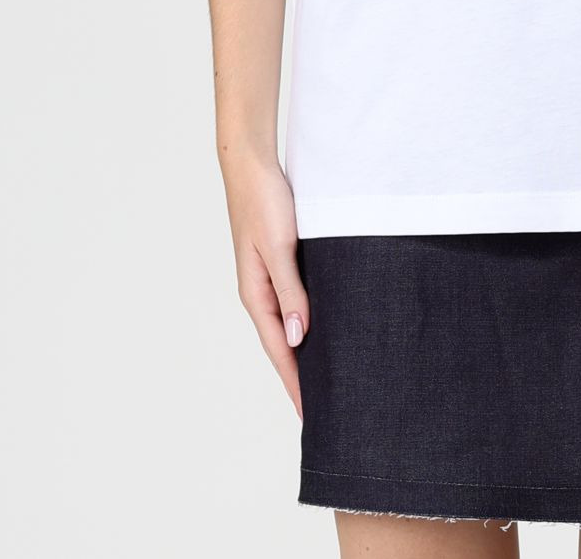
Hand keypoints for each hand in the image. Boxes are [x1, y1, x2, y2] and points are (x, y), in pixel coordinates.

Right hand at [221, 152, 309, 419]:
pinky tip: (324, 327)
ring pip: (292, 323)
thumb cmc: (264, 203)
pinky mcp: (281, 260)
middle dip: (301, 376)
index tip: (311, 415)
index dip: (296, 383)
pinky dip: (308, 320)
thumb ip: (290, 291)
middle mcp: (261, 291)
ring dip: (306, 350)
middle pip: (285, 344)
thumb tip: (299, 337)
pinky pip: (297, 300)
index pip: (281, 350)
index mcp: (256, 295)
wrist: (252, 165)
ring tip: (328, 377)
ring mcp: (270, 277)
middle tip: (325, 408)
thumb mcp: (280, 248)